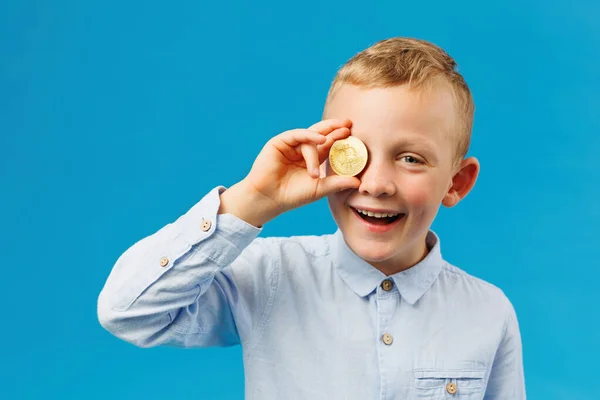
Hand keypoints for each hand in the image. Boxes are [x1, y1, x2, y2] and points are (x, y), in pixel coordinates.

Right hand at [220, 119, 360, 225]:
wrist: (269, 199)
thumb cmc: (293, 196)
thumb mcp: (320, 188)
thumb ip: (338, 183)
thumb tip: (359, 183)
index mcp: (311, 159)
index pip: (328, 145)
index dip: (340, 139)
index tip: (353, 134)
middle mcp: (301, 150)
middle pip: (321, 134)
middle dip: (335, 128)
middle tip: (348, 124)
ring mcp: (290, 145)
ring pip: (310, 137)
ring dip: (320, 142)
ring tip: (327, 144)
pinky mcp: (279, 142)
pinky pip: (297, 135)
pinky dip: (309, 136)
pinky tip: (320, 139)